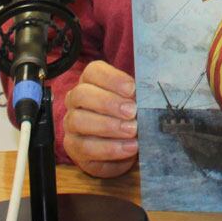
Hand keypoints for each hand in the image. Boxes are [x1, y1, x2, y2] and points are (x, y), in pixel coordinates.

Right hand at [62, 60, 138, 178]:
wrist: (130, 146)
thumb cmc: (133, 117)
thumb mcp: (138, 102)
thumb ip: (140, 95)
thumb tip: (150, 93)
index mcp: (91, 82)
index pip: (93, 72)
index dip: (112, 78)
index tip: (132, 89)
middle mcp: (76, 101)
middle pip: (81, 94)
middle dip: (108, 103)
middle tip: (132, 111)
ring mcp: (71, 125)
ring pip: (79, 121)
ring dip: (108, 126)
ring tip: (132, 131)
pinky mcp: (74, 148)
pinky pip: (85, 148)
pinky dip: (110, 148)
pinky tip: (129, 147)